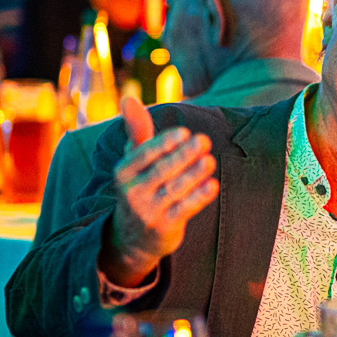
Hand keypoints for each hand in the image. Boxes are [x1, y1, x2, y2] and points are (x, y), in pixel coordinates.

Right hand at [99, 96, 218, 286]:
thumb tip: (129, 98)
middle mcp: (132, 192)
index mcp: (123, 172)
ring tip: (210, 160)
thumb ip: (138, 131)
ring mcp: (148, 212)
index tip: (184, 132)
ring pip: (174, 190)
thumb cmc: (140, 186)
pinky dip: (198, 198)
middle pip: (161, 171)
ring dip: (193, 174)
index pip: (144, 154)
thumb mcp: (134, 161)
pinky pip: (184, 210)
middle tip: (203, 140)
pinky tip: (213, 185)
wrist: (132, 238)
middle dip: (183, 155)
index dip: (164, 143)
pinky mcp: (164, 228)